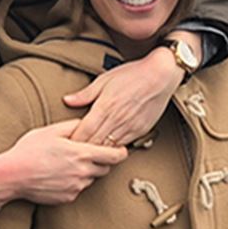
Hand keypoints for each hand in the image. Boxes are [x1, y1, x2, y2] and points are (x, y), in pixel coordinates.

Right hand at [0, 119, 126, 208]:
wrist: (12, 176)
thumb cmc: (29, 151)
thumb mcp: (51, 131)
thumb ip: (73, 126)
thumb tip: (86, 123)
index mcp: (82, 154)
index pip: (114, 156)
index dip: (121, 153)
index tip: (121, 150)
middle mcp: (82, 173)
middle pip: (105, 169)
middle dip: (102, 161)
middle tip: (90, 154)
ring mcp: (76, 187)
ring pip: (91, 179)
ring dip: (87, 172)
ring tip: (69, 163)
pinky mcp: (68, 198)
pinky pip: (78, 189)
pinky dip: (75, 182)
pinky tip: (60, 174)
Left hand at [65, 33, 199, 144]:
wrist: (161, 76)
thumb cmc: (133, 74)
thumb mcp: (105, 79)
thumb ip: (85, 93)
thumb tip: (68, 100)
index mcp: (105, 106)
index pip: (84, 131)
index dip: (74, 140)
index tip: (66, 142)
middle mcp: (117, 120)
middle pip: (94, 143)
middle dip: (82, 149)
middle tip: (73, 152)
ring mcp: (129, 127)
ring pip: (108, 148)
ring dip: (97, 152)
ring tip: (87, 154)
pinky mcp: (140, 131)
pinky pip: (123, 146)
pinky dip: (112, 150)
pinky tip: (106, 150)